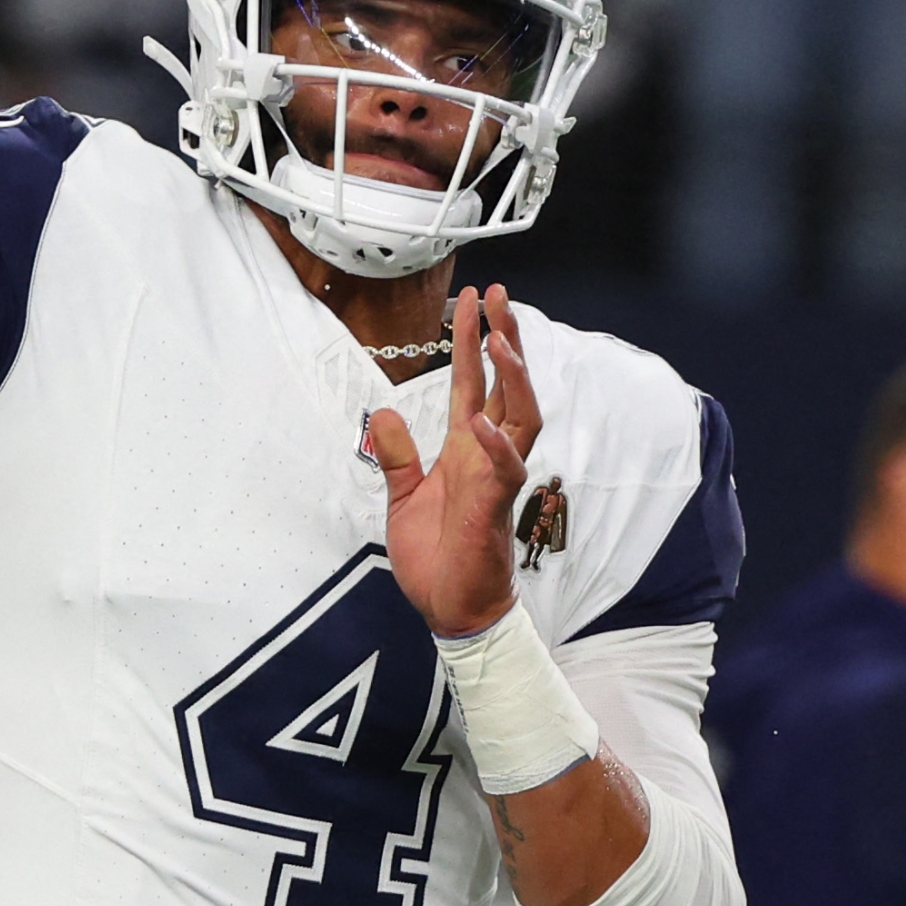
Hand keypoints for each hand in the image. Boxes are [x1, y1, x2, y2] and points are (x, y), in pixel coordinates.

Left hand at [369, 286, 540, 638]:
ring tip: (500, 340)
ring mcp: (495, 479)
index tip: (474, 299)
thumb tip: (385, 411)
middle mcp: (486, 456)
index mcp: (465, 449)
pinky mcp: (495, 509)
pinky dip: (497, 445)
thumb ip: (398, 455)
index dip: (474, 340)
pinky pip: (505, 470)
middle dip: (504, 339)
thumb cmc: (435, 557)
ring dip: (512, 379)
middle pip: (505, 386)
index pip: (474, 383)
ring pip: (520, 417)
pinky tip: (485, 423)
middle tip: (499, 296)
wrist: (449, 610)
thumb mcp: (404, 497)